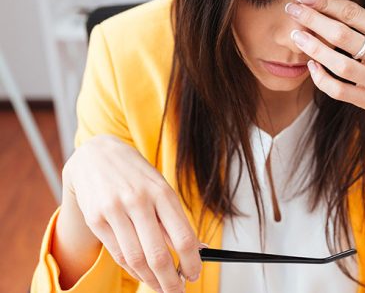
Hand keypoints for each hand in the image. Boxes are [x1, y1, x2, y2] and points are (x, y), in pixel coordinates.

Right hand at [63, 134, 203, 292]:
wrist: (96, 155)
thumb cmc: (135, 174)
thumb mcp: (160, 187)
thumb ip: (174, 219)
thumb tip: (197, 249)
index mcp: (161, 192)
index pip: (182, 237)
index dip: (192, 262)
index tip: (195, 274)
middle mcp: (138, 201)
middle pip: (158, 254)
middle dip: (171, 280)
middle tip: (178, 291)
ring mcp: (114, 211)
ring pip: (136, 259)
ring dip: (151, 280)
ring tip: (162, 287)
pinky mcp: (96, 220)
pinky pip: (118, 254)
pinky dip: (133, 269)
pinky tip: (143, 274)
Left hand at [285, 0, 364, 133]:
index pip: (355, 14)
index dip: (328, 2)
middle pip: (341, 35)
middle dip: (312, 20)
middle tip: (291, 9)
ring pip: (337, 64)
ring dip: (313, 48)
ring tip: (294, 35)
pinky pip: (339, 91)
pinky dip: (322, 79)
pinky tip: (310, 66)